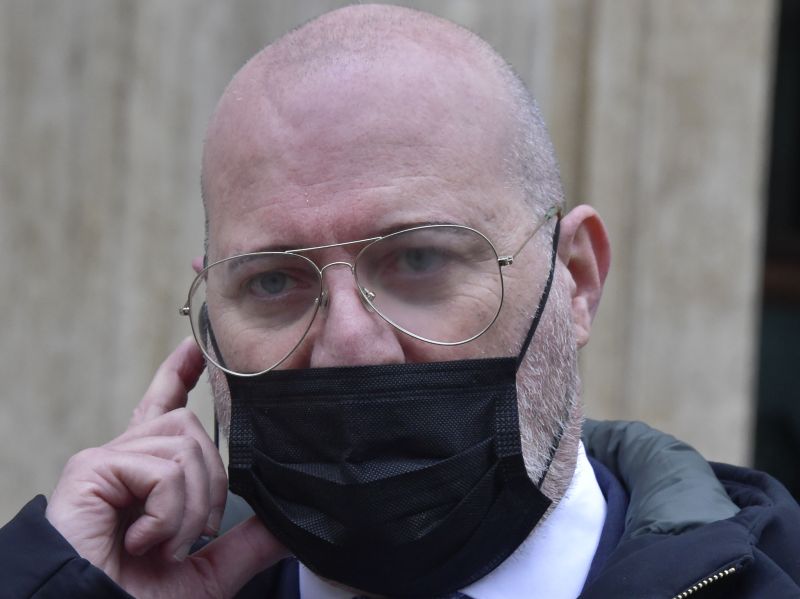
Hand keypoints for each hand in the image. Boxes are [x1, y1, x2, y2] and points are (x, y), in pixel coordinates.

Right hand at [46, 338, 288, 597]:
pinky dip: (170, 513)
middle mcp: (124, 459)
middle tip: (195, 535)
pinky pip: (164, 469)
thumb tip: (287, 527)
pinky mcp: (93, 470)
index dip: (180, 375)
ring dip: (192, 505)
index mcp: (146, 476)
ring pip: (184, 444)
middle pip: (191, 428)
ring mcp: (107, 462)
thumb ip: (244, 545)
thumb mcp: (206, 574)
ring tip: (166, 545)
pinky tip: (145, 542)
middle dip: (212, 484)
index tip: (196, 347)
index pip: (165, 410)